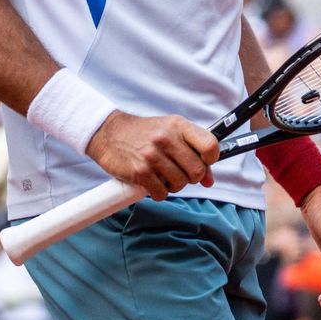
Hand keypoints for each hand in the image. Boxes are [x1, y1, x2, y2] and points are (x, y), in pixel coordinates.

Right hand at [85, 111, 218, 200]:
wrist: (110, 133)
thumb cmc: (144, 133)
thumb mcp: (171, 132)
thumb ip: (192, 152)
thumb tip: (209, 179)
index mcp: (178, 125)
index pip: (210, 146)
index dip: (210, 159)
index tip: (203, 162)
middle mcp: (166, 139)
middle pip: (197, 171)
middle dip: (190, 177)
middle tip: (178, 172)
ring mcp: (153, 156)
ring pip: (180, 184)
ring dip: (173, 185)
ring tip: (162, 175)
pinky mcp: (140, 172)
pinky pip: (162, 193)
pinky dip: (158, 192)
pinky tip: (152, 182)